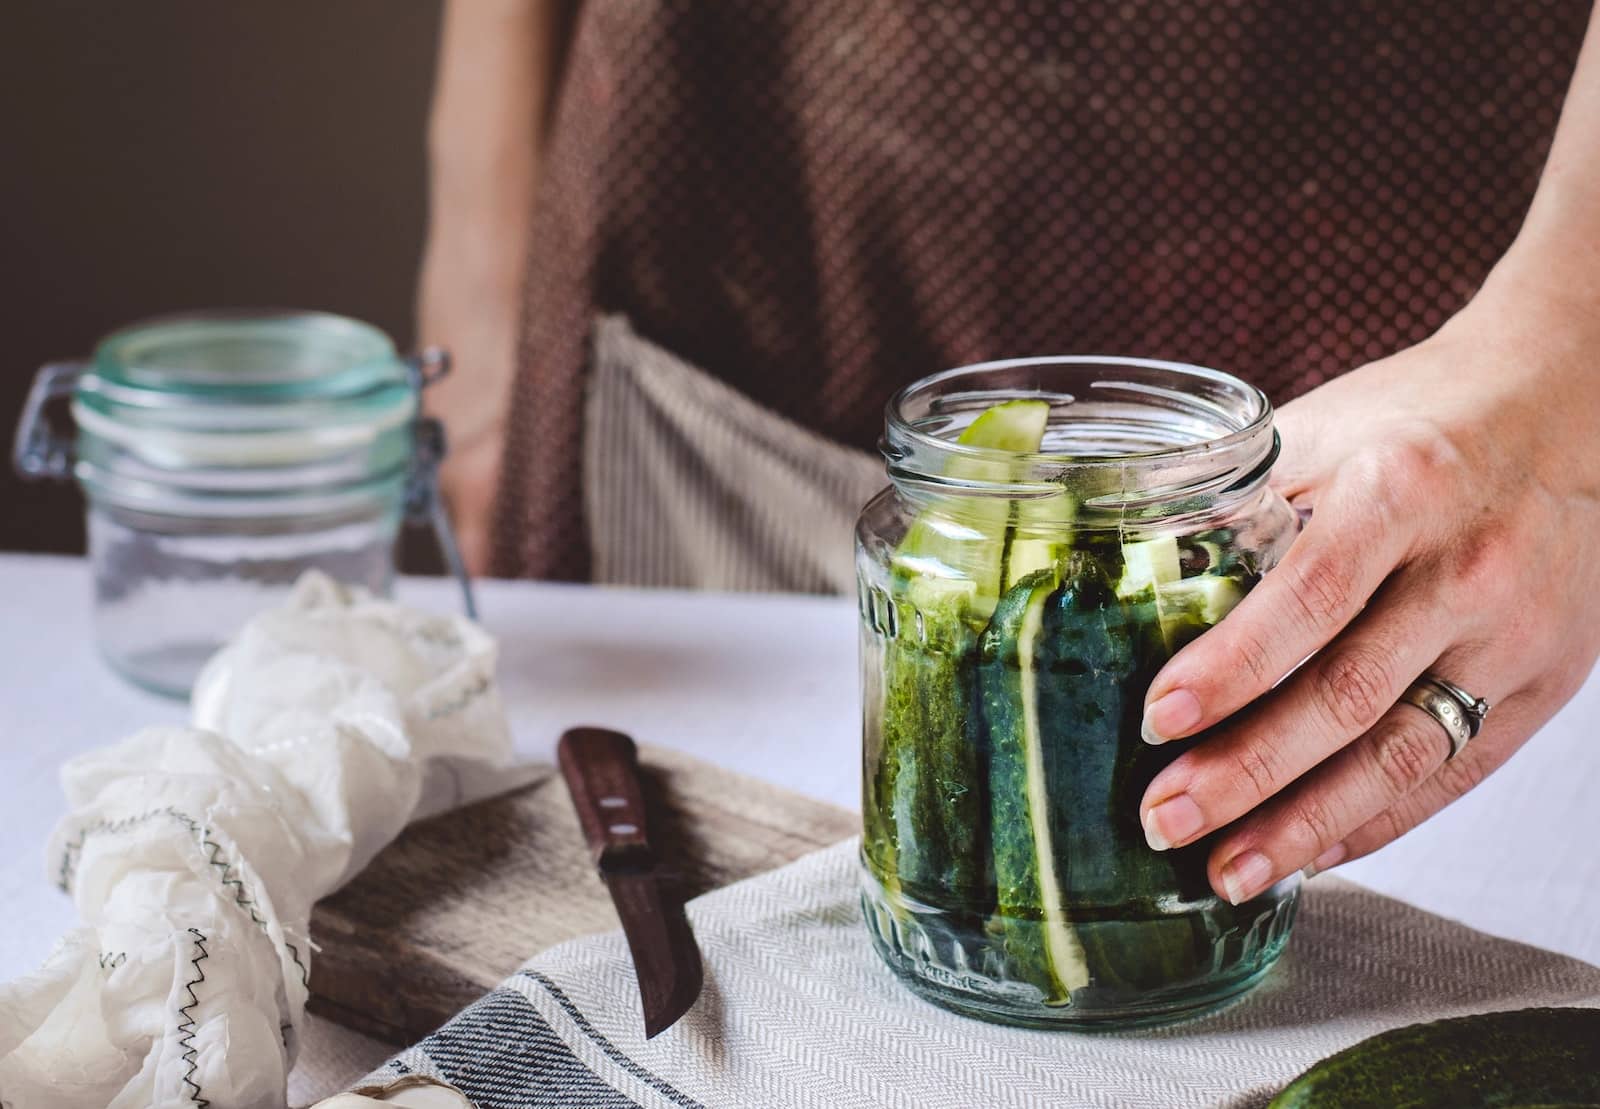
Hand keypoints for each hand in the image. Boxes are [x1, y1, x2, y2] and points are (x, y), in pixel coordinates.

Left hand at [1136, 271, 1599, 904]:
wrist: (1561, 411)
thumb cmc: (1414, 422)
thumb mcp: (1321, 431)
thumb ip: (1238, 504)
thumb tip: (1134, 583)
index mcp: (1401, 490)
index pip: (1307, 597)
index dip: (1230, 668)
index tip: (1158, 720)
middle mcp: (1468, 569)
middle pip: (1348, 696)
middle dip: (1247, 771)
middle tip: (1163, 820)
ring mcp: (1515, 637)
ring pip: (1401, 756)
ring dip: (1305, 826)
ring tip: (1226, 871)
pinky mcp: (1544, 685)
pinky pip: (1452, 774)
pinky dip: (1376, 823)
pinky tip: (1309, 854)